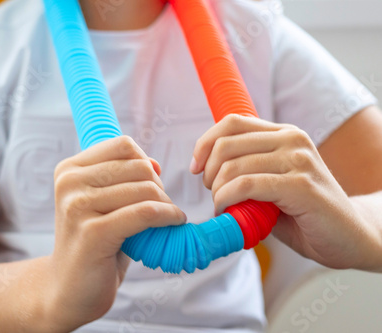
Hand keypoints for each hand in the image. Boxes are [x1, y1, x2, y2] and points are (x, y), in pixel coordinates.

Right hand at [49, 136, 185, 330]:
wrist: (68, 290)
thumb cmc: (93, 246)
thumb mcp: (102, 204)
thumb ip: (122, 179)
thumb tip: (154, 163)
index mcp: (69, 170)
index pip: (123, 145)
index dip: (145, 164)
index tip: (150, 187)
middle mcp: (69, 183)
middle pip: (138, 166)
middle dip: (158, 187)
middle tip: (160, 209)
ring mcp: (78, 207)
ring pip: (146, 189)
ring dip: (166, 204)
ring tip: (166, 220)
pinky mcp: (93, 232)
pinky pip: (146, 212)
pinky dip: (168, 216)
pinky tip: (174, 223)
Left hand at [190, 114, 375, 269]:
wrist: (350, 237)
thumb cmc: (304, 213)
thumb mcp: (271, 183)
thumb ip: (245, 170)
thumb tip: (204, 169)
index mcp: (283, 134)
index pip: (232, 122)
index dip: (205, 143)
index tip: (195, 167)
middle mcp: (292, 140)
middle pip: (227, 143)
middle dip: (208, 172)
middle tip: (213, 193)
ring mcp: (298, 160)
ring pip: (233, 166)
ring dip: (217, 191)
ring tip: (223, 207)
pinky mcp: (301, 185)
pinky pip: (247, 185)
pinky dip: (227, 200)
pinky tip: (228, 212)